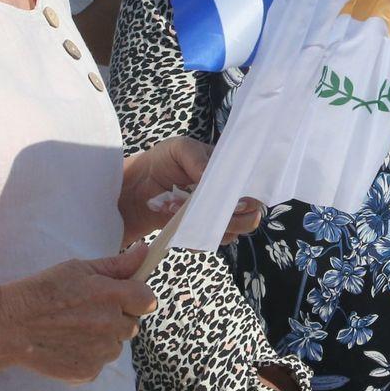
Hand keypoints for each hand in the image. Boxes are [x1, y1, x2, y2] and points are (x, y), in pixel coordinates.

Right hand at [0, 245, 157, 382]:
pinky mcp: (88, 372)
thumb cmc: (41, 292)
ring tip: (74, 329)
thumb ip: (116, 264)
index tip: (123, 297)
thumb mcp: (77, 269)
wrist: (9, 326)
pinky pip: (99, 363)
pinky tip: (66, 345)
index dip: (136, 297)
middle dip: (116, 318)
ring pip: (116, 346)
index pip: (147, 299)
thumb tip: (144, 250)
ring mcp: (100, 352)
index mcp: (111, 295)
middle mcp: (111, 325)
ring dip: (103, 339)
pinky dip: (87, 356)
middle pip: (132, 325)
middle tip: (87, 312)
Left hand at [121, 137, 261, 241]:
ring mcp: (215, 216)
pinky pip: (209, 242)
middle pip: (251, 213)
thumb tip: (211, 176)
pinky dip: (196, 236)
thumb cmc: (161, 162)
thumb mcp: (179, 149)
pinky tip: (177, 222)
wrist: (135, 188)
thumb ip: (198, 159)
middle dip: (234, 214)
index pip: (254, 185)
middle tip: (211, 208)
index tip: (236, 197)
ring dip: (210, 224)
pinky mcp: (200, 231)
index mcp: (229, 172)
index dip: (251, 193)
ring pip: (233, 231)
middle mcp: (228, 196)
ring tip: (180, 208)